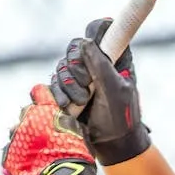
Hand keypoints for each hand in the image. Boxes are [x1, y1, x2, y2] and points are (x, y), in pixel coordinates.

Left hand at [1, 85, 99, 174]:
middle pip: (26, 112)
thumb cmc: (76, 156)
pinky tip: (29, 163)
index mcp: (45, 110)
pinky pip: (11, 150)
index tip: (44, 104)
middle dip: (32, 121)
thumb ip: (66, 121)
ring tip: (35, 152)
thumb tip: (65, 118)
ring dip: (24, 138)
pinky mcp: (9, 154)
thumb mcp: (78, 132)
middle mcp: (27, 119)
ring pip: (16, 131)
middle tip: (43, 136)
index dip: (42, 97)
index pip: (39, 91)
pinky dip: (18, 155)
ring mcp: (16, 137)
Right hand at [51, 19, 150, 166]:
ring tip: (82, 102)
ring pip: (62, 66)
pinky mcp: (67, 91)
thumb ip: (101, 65)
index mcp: (114, 56)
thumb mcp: (116, 89)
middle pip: (75, 47)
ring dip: (69, 84)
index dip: (96, 30)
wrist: (112, 144)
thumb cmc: (121, 116)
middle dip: (77, 67)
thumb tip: (85, 42)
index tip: (91, 42)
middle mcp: (95, 62)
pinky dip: (58, 94)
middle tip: (87, 85)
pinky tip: (68, 105)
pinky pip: (53, 84)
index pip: (101, 29)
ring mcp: (80, 76)